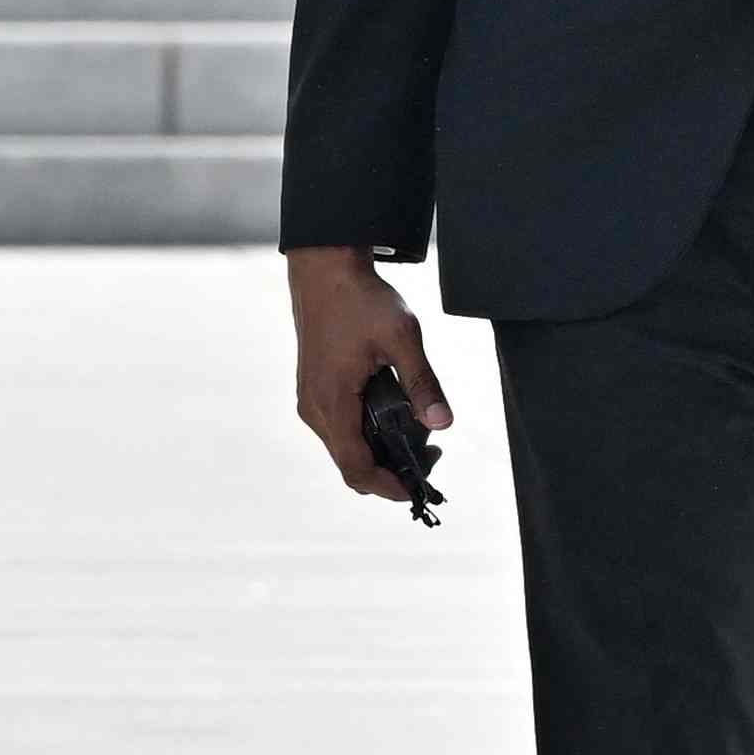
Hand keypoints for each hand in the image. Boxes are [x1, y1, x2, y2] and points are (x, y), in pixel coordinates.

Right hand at [287, 246, 447, 504]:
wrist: (324, 268)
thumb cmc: (360, 298)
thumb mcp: (402, 337)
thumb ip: (422, 383)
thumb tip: (443, 423)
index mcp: (332, 401)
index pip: (356, 469)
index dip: (388, 487)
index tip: (418, 486)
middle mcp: (315, 408)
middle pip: (350, 465)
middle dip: (391, 469)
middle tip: (431, 450)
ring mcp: (310, 400)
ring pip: (344, 449)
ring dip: (379, 451)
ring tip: (417, 430)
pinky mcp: (313, 390)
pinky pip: (338, 429)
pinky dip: (366, 434)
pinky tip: (392, 413)